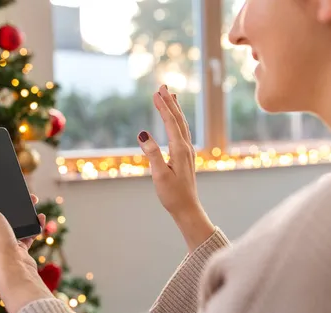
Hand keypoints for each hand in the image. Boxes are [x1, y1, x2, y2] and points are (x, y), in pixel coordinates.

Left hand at [0, 180, 52, 312]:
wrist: (13, 269)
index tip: (4, 185)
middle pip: (3, 212)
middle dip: (14, 202)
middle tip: (26, 193)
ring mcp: (6, 241)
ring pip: (17, 222)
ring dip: (26, 212)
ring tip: (35, 203)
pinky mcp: (19, 248)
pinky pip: (28, 232)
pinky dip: (35, 225)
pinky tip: (39, 219)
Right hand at [137, 85, 214, 251]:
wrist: (187, 209)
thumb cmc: (172, 195)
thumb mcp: (159, 175)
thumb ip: (152, 153)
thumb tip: (143, 133)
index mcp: (180, 150)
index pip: (171, 122)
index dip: (163, 107)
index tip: (156, 93)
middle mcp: (186, 148)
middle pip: (178, 119)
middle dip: (170, 102)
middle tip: (164, 86)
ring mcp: (188, 152)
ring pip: (182, 125)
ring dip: (176, 109)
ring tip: (171, 96)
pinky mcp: (186, 157)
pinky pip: (182, 132)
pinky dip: (178, 121)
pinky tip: (176, 120)